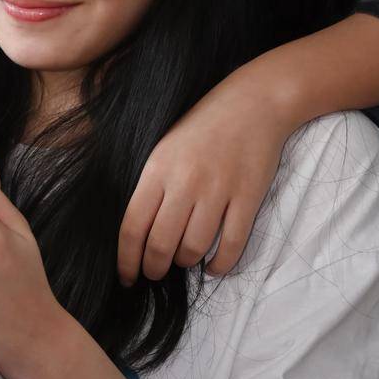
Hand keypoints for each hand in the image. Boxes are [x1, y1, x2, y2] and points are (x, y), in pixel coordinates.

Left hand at [116, 73, 297, 285]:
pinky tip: (213, 266)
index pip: (133, 227)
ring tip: (183, 259)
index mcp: (158, 168)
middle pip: (161, 244)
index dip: (127, 260)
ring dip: (186, 262)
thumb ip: (151, 186)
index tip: (127, 277)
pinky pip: (232, 245)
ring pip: (194, 248)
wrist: (252, 102)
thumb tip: (137, 233)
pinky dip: (220, 264)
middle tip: (155, 273)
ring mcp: (218, 190)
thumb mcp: (164, 147)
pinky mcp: (247, 197)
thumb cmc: (202, 126)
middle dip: (154, 268)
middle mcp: (185, 181)